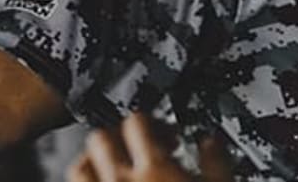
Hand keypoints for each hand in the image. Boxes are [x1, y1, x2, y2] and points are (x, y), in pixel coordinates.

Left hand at [67, 114, 231, 181]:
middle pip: (101, 138)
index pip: (136, 123)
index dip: (148, 121)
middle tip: (137, 144)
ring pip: (80, 166)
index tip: (160, 130)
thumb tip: (210, 138)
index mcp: (156, 170)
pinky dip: (90, 181)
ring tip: (115, 164)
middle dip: (118, 136)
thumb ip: (217, 161)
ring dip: (94, 160)